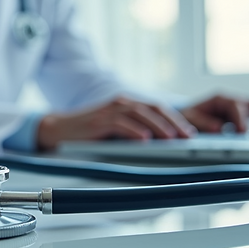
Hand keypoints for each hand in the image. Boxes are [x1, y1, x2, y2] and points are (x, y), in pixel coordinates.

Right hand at [36, 97, 196, 151]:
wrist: (57, 129)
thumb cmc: (88, 133)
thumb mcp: (116, 130)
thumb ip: (135, 131)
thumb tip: (161, 144)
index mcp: (127, 104)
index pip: (158, 108)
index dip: (176, 119)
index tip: (191, 132)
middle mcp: (121, 103)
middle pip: (153, 109)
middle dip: (174, 122)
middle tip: (188, 136)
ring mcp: (109, 111)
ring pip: (140, 114)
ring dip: (158, 126)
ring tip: (172, 138)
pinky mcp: (98, 121)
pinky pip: (120, 124)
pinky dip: (134, 130)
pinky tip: (144, 139)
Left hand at [179, 94, 248, 133]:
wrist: (184, 121)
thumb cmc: (187, 119)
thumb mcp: (189, 119)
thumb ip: (202, 122)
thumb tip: (218, 128)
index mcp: (219, 99)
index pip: (235, 105)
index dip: (241, 118)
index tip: (243, 131)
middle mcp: (231, 102)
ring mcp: (238, 110)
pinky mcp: (242, 120)